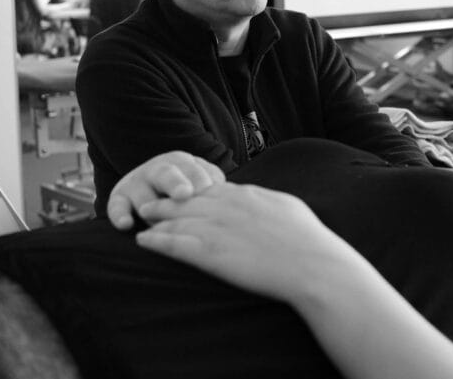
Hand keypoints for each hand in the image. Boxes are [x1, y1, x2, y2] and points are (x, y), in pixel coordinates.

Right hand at [107, 151, 224, 229]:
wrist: (155, 188)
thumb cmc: (189, 192)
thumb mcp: (202, 185)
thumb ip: (212, 188)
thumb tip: (232, 197)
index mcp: (183, 164)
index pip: (194, 169)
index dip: (201, 178)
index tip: (208, 188)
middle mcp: (159, 170)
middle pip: (167, 174)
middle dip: (176, 183)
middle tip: (185, 194)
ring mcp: (137, 183)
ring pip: (143, 194)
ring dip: (149, 206)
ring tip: (155, 219)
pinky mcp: (119, 198)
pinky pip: (116, 205)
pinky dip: (119, 215)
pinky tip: (126, 225)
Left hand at [135, 182, 363, 304]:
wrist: (311, 265)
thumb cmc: (308, 240)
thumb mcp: (287, 207)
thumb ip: (266, 200)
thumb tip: (260, 198)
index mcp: (246, 194)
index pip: (209, 188)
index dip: (191, 191)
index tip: (180, 194)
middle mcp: (227, 206)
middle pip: (186, 199)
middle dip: (166, 201)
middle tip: (149, 203)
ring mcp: (217, 228)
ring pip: (176, 218)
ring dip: (156, 218)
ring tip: (141, 219)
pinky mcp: (210, 253)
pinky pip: (174, 244)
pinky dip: (156, 240)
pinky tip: (143, 241)